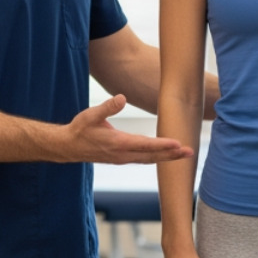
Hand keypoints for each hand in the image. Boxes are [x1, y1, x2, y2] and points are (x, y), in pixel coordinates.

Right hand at [59, 95, 193, 163]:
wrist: (68, 147)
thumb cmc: (79, 130)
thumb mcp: (90, 115)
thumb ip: (107, 107)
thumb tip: (122, 98)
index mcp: (117, 143)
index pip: (145, 145)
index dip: (162, 145)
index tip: (177, 144)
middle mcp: (122, 154)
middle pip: (152, 156)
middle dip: (172, 155)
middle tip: (190, 152)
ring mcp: (122, 159)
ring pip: (149, 160)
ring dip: (167, 158)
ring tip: (184, 154)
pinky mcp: (121, 159)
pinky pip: (143, 160)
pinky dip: (156, 158)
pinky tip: (166, 155)